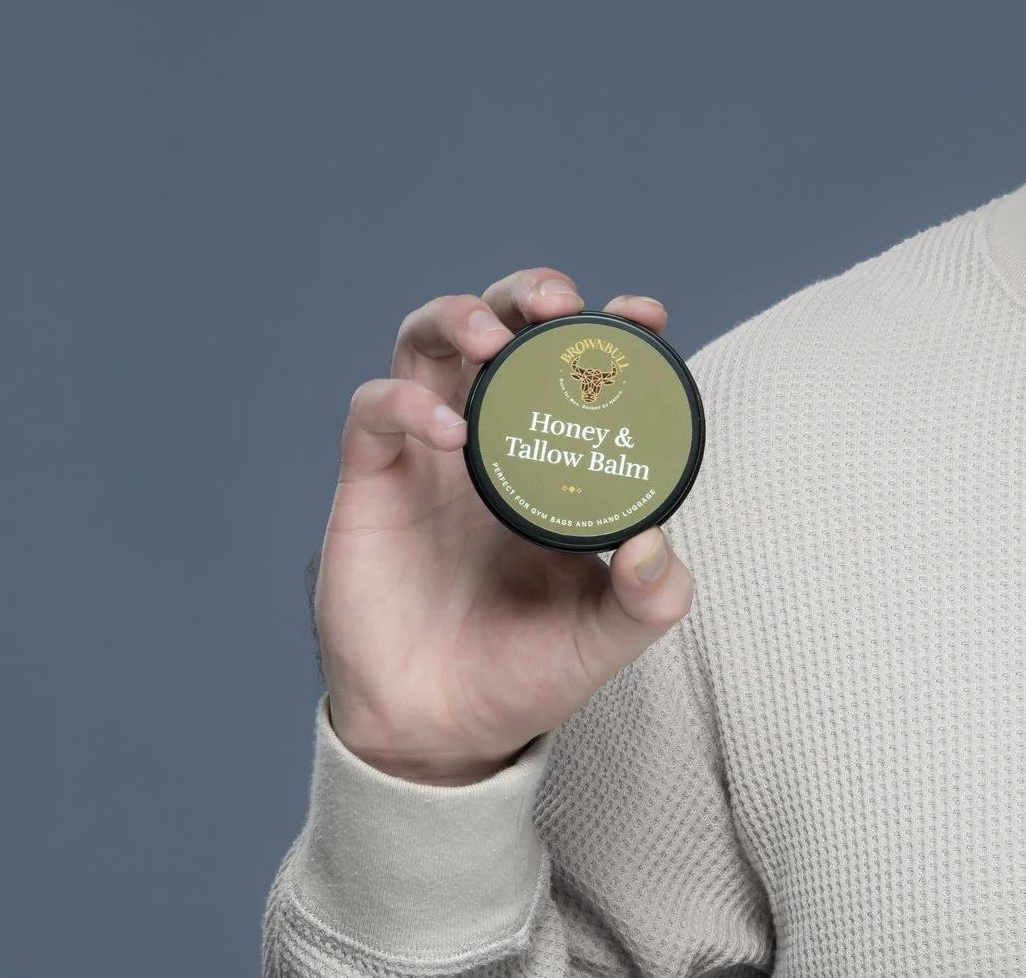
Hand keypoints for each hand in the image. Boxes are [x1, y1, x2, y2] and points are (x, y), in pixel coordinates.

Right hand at [313, 271, 695, 784]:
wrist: (441, 733)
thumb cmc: (525, 672)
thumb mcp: (605, 636)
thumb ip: (649, 596)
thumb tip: (655, 544)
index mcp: (551, 457)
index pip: (578, 365)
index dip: (610, 326)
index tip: (642, 315)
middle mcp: (489, 440)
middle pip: (498, 325)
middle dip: (525, 293)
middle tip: (557, 303)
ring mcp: (426, 455)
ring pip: (424, 342)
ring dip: (457, 316)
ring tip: (490, 338)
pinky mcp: (370, 482)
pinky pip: (373, 411)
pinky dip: (406, 402)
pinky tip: (448, 433)